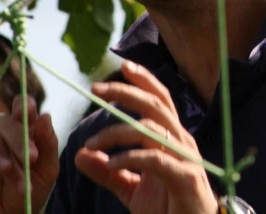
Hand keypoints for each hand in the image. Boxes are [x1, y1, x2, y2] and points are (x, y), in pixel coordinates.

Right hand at [0, 96, 59, 213]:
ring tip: (22, 183)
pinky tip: (4, 168)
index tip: (29, 108)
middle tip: (33, 158)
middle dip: (21, 140)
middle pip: (7, 123)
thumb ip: (48, 143)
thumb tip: (45, 115)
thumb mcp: (47, 169)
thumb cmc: (29, 190)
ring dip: (10, 162)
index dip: (24, 105)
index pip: (21, 108)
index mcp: (21, 129)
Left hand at [75, 61, 217, 213]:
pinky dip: (131, 158)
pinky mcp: (185, 178)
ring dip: (118, 132)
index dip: (145, 80)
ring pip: (152, 129)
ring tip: (93, 143)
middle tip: (97, 89)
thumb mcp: (131, 188)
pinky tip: (112, 164)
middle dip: (126, 92)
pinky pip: (156, 160)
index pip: (160, 100)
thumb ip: (108, 171)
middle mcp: (181, 142)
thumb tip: (79, 154)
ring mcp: (186, 158)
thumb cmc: (168, 209)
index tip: (123, 66)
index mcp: (171, 139)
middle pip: (156, 105)